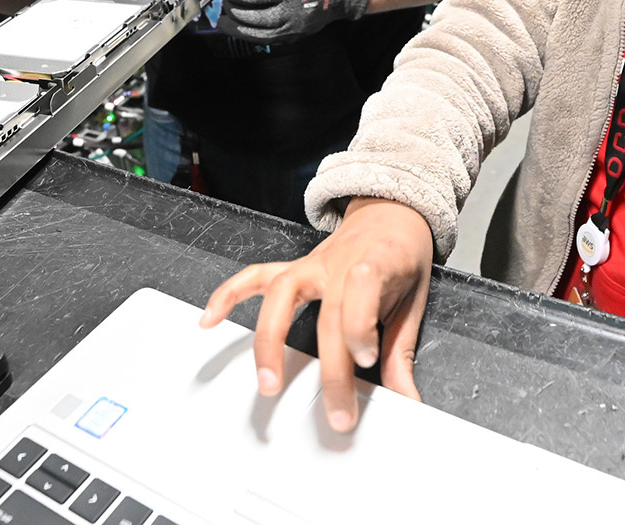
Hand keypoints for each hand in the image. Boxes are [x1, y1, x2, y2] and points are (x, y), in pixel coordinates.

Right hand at [200, 197, 432, 431]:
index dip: (361, 327)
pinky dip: (229, 294)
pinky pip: (255, 276)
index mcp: (376, 264)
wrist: (389, 213)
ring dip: (270, 339)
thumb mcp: (414, 298)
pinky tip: (210, 319)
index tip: (366, 360)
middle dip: (331, 369)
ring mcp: (311, 265)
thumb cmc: (401, 256)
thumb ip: (401, 350)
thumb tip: (406, 397)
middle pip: (327, 315)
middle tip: (336, 412)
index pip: (363, 293)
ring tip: (268, 382)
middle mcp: (339, 264)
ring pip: (280, 293)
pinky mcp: (293, 268)